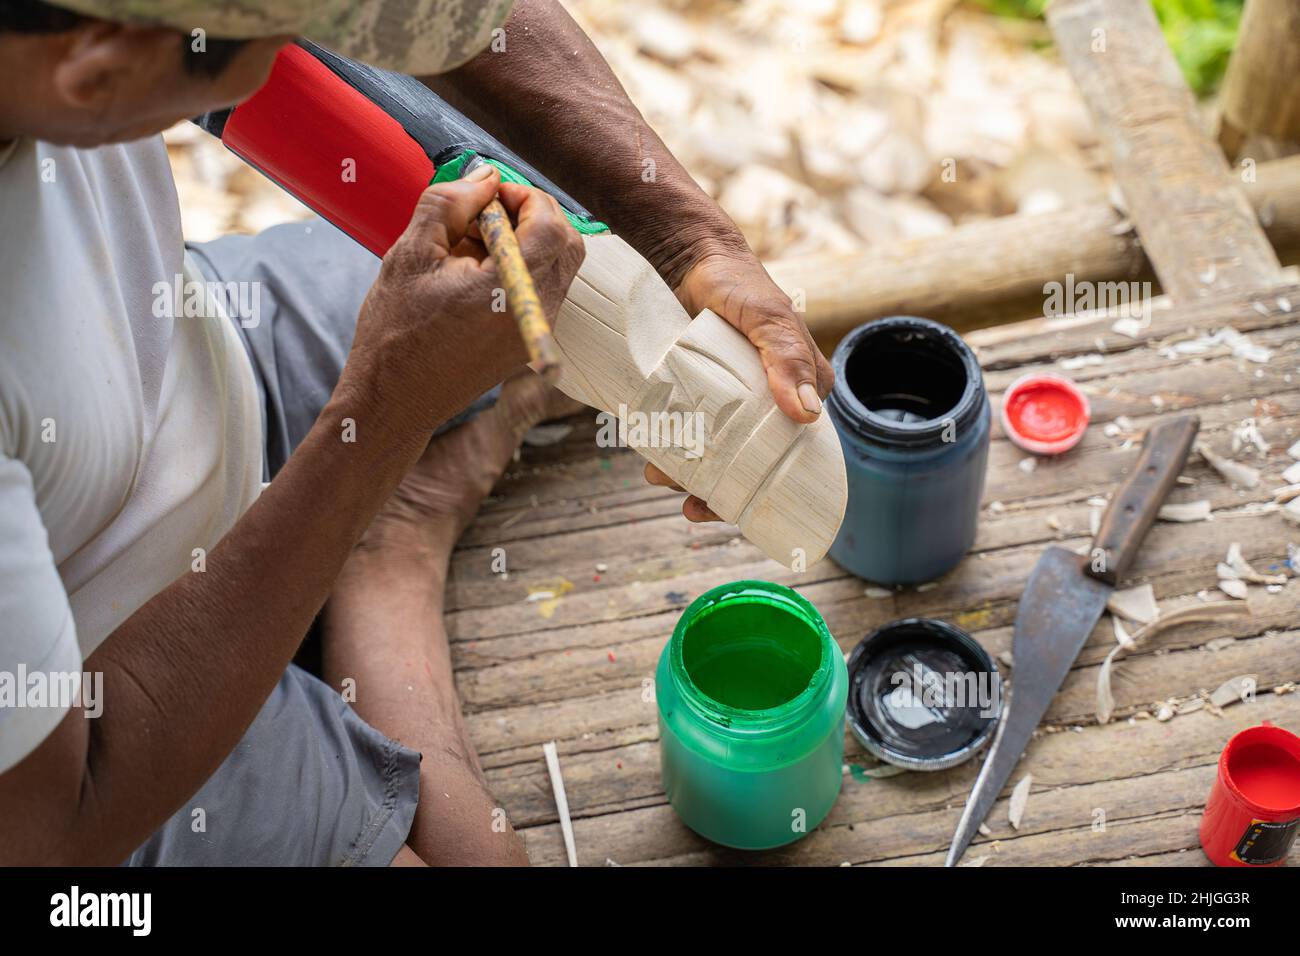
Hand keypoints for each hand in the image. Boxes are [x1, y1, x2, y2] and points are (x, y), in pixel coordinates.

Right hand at [341, 167, 585, 433]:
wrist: (394, 400)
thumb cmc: (396, 330)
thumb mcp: (412, 253)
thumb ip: (450, 202)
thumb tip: (486, 176)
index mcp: (512, 291)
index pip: (551, 225)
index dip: (524, 196)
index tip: (488, 192)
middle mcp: (538, 315)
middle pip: (566, 243)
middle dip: (531, 215)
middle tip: (484, 212)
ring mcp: (537, 332)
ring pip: (556, 266)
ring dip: (523, 241)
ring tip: (469, 245)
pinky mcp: (528, 342)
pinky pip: (541, 290)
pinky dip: (518, 268)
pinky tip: (472, 273)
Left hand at [649, 247, 834, 522]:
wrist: (690, 257)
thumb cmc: (739, 283)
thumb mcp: (768, 319)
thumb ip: (788, 358)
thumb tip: (808, 415)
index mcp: (803, 388)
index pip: (797, 452)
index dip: (771, 489)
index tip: (737, 510)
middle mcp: (772, 398)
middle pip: (753, 461)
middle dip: (721, 492)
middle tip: (689, 505)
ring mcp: (735, 397)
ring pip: (718, 450)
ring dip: (691, 475)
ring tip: (660, 479)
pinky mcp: (704, 390)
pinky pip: (693, 429)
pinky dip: (675, 450)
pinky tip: (654, 460)